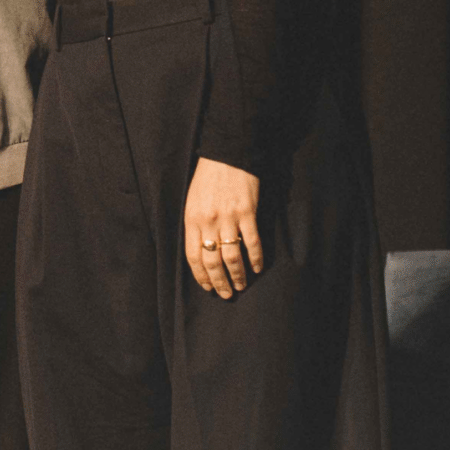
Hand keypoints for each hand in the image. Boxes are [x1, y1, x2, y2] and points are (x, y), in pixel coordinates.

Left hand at [183, 156, 263, 297]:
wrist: (226, 155)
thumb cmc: (207, 180)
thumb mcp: (192, 202)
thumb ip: (195, 225)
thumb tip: (201, 252)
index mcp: (191, 219)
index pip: (193, 256)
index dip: (201, 275)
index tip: (207, 287)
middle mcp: (208, 221)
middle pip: (212, 260)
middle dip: (219, 281)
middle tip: (227, 294)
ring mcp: (228, 217)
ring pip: (232, 256)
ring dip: (238, 275)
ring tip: (242, 285)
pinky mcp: (247, 212)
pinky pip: (252, 242)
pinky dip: (256, 258)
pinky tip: (258, 268)